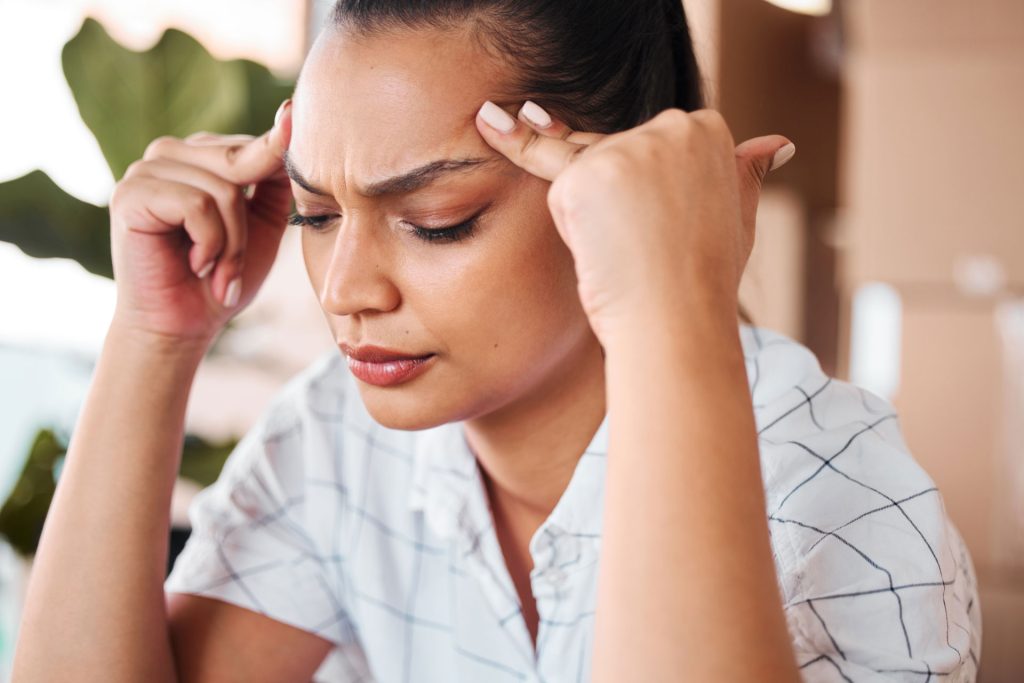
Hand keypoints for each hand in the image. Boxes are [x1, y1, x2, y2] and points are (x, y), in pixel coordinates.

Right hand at [107, 100, 293, 346]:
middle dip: (248, 224)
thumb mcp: (262, 222)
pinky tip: (195, 265)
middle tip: (236, 268)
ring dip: (230, 246)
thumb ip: (273, 178)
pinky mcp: (130, 193)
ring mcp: (146, 169)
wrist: (182, 325)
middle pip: (240, 161)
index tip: (298, 125)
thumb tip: (288, 119)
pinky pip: (196, 205)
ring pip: (222, 190)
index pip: (252, 142)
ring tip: (217, 274)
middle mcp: (171, 152)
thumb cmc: (223, 276)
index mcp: (201, 154)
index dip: (278, 154)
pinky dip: (209, 244)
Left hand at [474, 101, 793, 345]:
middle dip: (616, 204)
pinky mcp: (584, 174)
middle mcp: (669, 126)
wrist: (677, 321)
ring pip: (584, 177)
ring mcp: (626, 147)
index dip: (649, 199)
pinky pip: (561, 198)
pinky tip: (608, 250)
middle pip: (611, 155)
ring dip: (594, 219)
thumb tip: (779, 145)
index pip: (647, 149)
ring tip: (632, 250)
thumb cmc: (706, 283)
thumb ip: (745, 174)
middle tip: (650, 246)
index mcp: (707, 129)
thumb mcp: (739, 218)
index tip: (670, 228)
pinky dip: (574, 232)